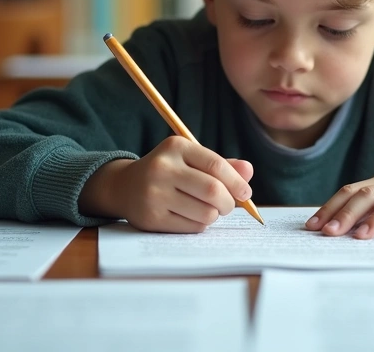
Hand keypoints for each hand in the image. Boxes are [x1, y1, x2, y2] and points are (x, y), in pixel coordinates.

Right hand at [79, 136, 252, 232]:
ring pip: (206, 213)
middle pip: (213, 191)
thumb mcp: (191, 160)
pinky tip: (191, 216)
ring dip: (215, 215)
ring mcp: (155, 194)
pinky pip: (192, 227)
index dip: (237, 182)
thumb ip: (221, 165)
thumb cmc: (169, 172)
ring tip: (208, 209)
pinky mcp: (152, 218)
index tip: (246, 193)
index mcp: (176, 147)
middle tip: (229, 206)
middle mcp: (162, 168)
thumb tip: (248, 171)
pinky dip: (200, 224)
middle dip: (229, 202)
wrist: (125, 186)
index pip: (216, 165)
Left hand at [305, 169, 373, 239]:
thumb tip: (353, 237)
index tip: (310, 226)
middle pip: (353, 192)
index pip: (349, 192)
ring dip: (349, 214)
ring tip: (333, 234)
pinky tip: (366, 234)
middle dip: (331, 211)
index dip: (329, 207)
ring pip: (369, 196)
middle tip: (314, 231)